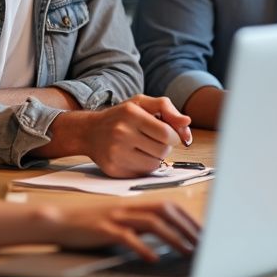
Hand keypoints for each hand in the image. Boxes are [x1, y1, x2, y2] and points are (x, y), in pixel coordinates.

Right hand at [44, 200, 201, 258]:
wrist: (57, 221)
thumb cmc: (89, 225)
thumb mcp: (118, 222)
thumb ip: (138, 227)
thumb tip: (163, 241)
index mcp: (134, 205)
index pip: (168, 205)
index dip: (188, 217)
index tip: (202, 232)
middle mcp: (128, 208)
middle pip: (165, 210)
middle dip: (187, 226)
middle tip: (203, 243)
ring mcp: (116, 217)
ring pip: (151, 222)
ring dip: (173, 237)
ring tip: (187, 251)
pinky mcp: (103, 230)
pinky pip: (126, 237)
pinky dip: (142, 247)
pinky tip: (152, 258)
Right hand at [50, 95, 191, 177]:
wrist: (89, 132)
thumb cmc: (121, 116)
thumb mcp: (141, 103)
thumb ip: (166, 108)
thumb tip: (187, 122)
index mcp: (131, 114)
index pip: (166, 133)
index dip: (174, 136)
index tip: (170, 134)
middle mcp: (121, 134)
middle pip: (162, 150)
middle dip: (166, 147)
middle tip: (157, 141)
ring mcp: (116, 154)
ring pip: (154, 164)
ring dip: (157, 158)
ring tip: (147, 148)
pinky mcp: (113, 170)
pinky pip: (142, 174)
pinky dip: (145, 167)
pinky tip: (136, 156)